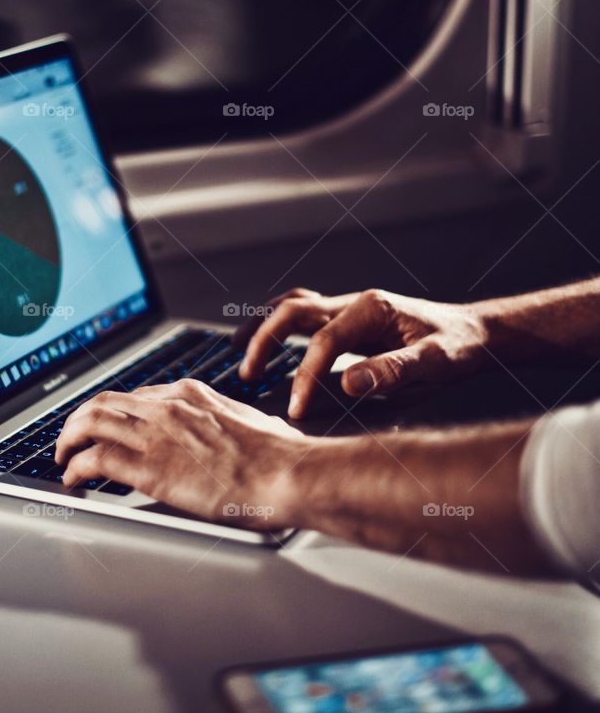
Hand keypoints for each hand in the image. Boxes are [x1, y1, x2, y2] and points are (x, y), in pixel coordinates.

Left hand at [55, 379, 307, 528]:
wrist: (288, 475)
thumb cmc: (281, 457)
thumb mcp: (252, 422)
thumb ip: (230, 420)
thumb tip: (240, 428)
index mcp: (191, 394)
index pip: (137, 396)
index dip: (114, 412)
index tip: (107, 425)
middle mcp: (167, 406)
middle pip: (104, 402)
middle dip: (80, 420)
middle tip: (71, 437)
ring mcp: (156, 434)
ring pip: (90, 423)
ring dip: (68, 440)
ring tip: (62, 456)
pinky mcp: (149, 467)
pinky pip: (95, 459)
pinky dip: (76, 468)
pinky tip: (73, 479)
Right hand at [238, 287, 488, 416]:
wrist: (474, 333)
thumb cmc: (458, 346)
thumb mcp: (435, 363)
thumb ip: (392, 371)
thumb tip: (347, 383)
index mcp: (372, 310)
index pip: (324, 342)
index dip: (305, 376)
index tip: (295, 409)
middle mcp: (355, 303)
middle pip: (294, 311)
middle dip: (265, 340)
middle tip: (247, 373)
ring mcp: (350, 308)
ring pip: (293, 306)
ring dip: (263, 326)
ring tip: (238, 349)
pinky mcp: (348, 320)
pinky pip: (304, 315)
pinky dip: (278, 325)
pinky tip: (266, 341)